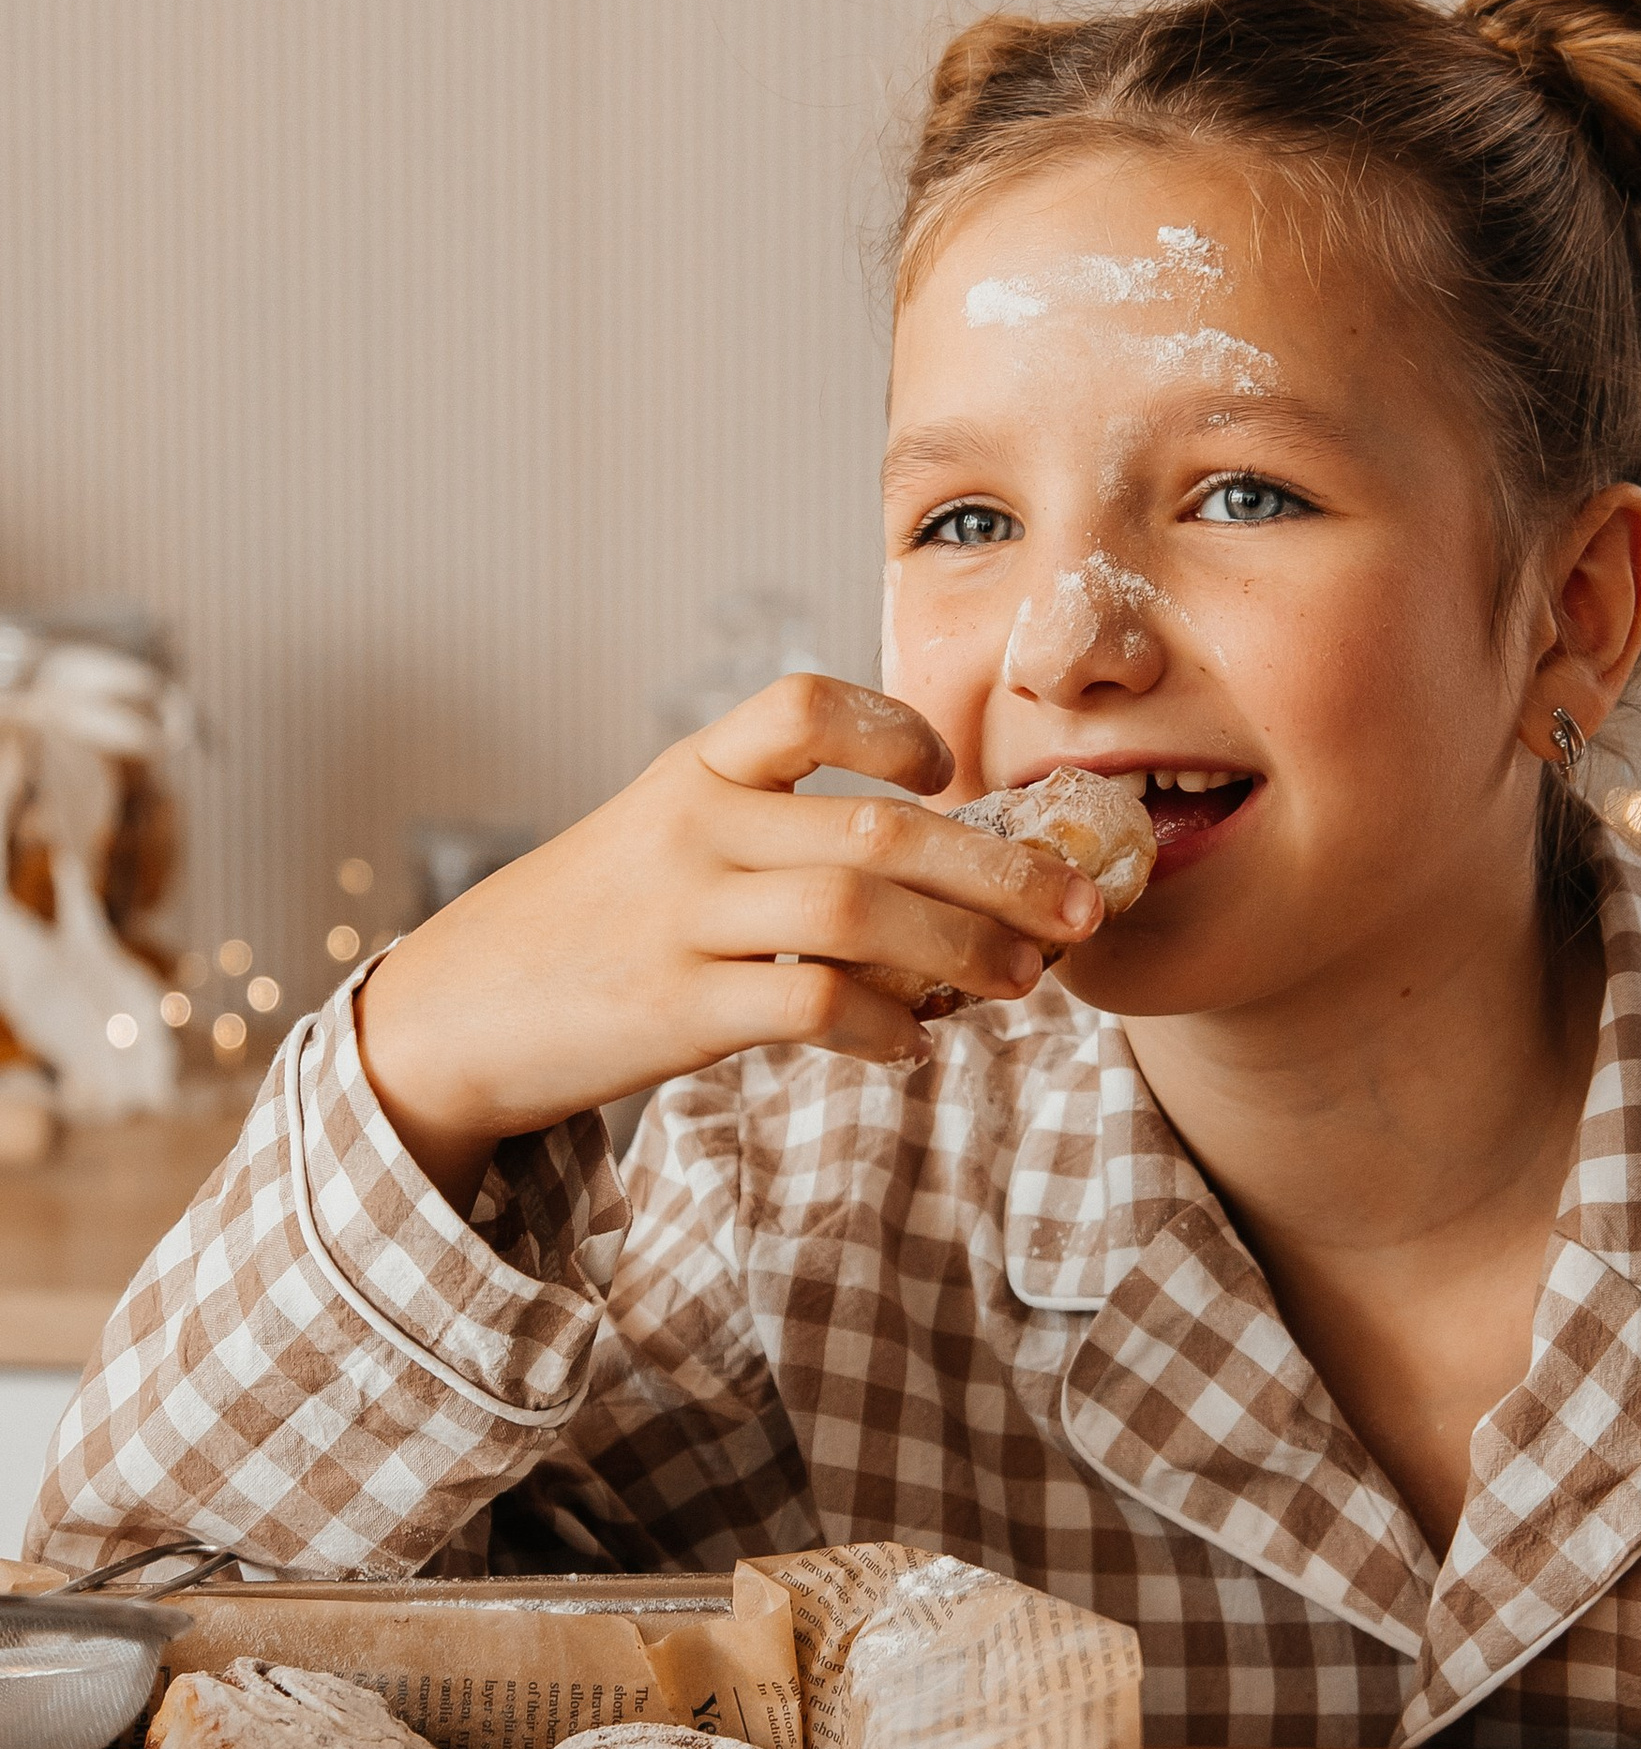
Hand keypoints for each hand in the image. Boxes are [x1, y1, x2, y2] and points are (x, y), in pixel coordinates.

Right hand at [355, 678, 1106, 1211]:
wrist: (452, 1015)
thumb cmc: (588, 929)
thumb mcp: (661, 844)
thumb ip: (769, 837)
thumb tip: (933, 879)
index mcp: (693, 774)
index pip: (805, 704)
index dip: (895, 725)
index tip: (950, 770)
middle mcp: (691, 828)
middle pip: (879, 826)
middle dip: (1001, 868)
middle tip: (1079, 905)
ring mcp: (680, 916)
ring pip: (861, 914)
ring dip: (966, 950)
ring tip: (1022, 979)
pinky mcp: (673, 1008)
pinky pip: (812, 1005)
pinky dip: (885, 1027)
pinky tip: (914, 1044)